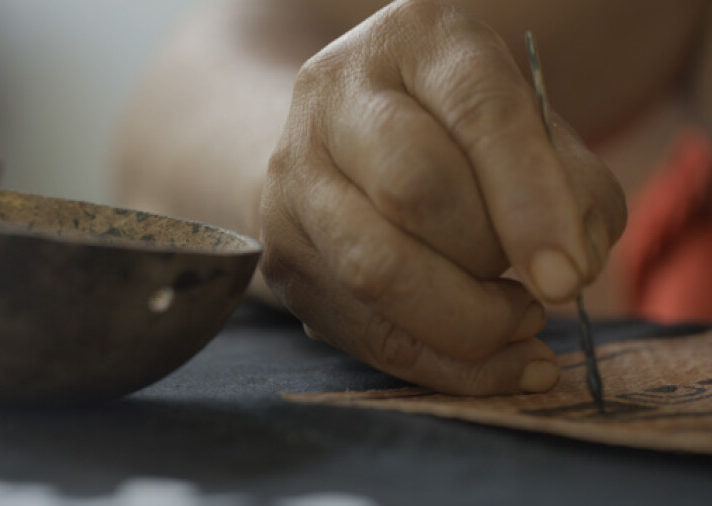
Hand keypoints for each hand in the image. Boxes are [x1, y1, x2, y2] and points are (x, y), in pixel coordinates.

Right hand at [259, 0, 625, 393]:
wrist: (342, 137)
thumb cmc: (451, 130)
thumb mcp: (523, 123)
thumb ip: (570, 182)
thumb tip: (575, 266)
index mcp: (412, 40)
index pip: (479, 112)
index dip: (531, 202)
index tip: (569, 277)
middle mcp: (333, 97)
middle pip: (414, 190)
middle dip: (490, 262)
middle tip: (539, 292)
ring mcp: (292, 178)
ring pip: (375, 269)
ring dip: (463, 322)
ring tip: (515, 322)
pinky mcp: (282, 252)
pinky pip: (360, 328)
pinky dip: (437, 363)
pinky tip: (489, 359)